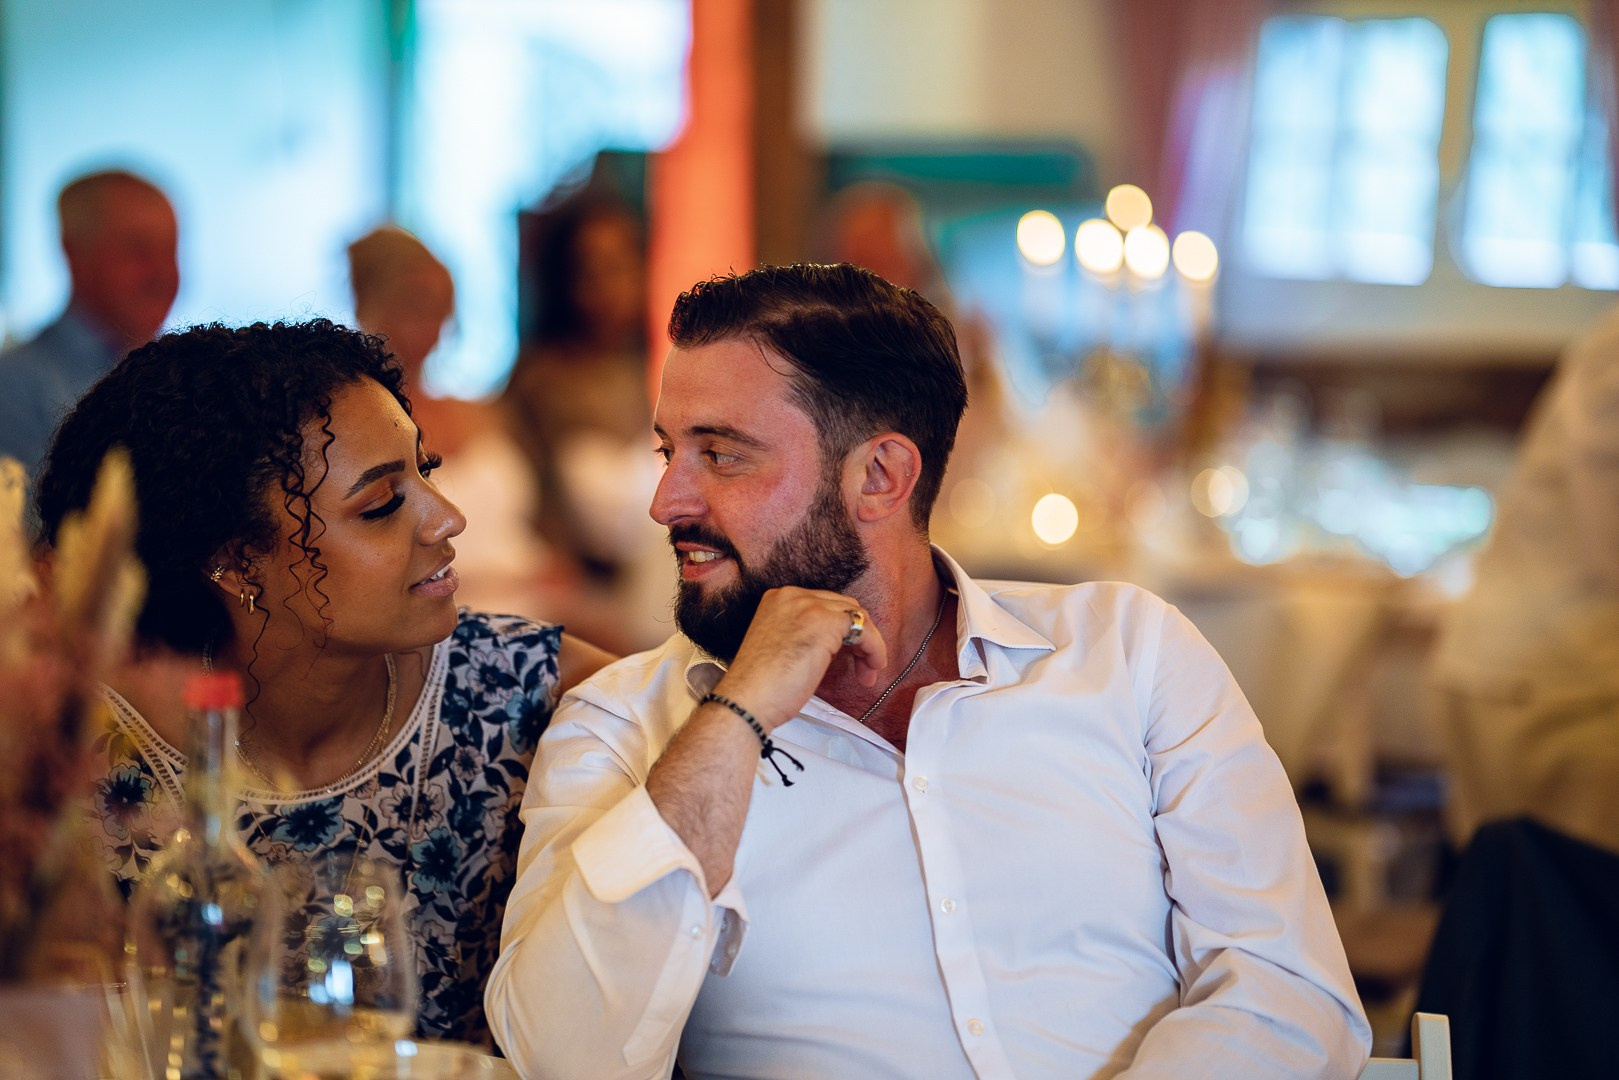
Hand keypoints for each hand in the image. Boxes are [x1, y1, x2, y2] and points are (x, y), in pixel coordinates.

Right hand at [715, 587, 887, 729]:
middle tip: (862, 668)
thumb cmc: (761, 687)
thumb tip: (838, 644)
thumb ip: (807, 636)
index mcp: (779, 600)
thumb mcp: (784, 648)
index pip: (825, 605)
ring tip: (868, 672)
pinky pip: (863, 629)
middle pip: (843, 607)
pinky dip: (874, 648)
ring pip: (857, 616)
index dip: (842, 632)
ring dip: (868, 644)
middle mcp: (792, 596)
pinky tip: (871, 668)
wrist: (746, 701)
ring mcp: (808, 606)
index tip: (847, 658)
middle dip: (858, 637)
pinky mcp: (824, 622)